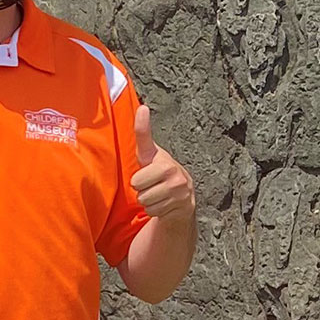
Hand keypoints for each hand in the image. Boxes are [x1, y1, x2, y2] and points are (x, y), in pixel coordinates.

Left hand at [130, 105, 194, 221]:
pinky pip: (153, 211)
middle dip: (140, 188)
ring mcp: (179, 191)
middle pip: (136, 185)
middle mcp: (173, 173)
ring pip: (144, 201)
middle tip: (150, 184)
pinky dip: (155, 210)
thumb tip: (142, 107)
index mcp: (162, 160)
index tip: (142, 108)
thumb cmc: (160, 172)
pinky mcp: (182, 206)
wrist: (183, 197)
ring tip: (157, 193)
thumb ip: (143, 135)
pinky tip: (164, 203)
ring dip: (147, 200)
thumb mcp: (150, 155)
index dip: (143, 125)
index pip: (146, 142)